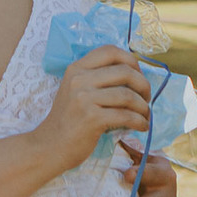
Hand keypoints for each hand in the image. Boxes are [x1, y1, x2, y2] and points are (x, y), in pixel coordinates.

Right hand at [38, 47, 150, 174]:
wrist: (51, 145)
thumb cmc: (69, 119)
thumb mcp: (76, 90)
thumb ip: (97, 79)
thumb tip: (134, 75)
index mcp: (76, 68)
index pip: (110, 51)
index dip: (131, 60)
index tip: (138, 75)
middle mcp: (79, 79)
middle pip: (125, 71)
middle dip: (143, 85)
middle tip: (146, 98)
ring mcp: (84, 98)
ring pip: (128, 95)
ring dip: (143, 107)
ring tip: (145, 115)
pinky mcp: (92, 118)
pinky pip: (126, 116)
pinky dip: (140, 122)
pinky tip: (141, 126)